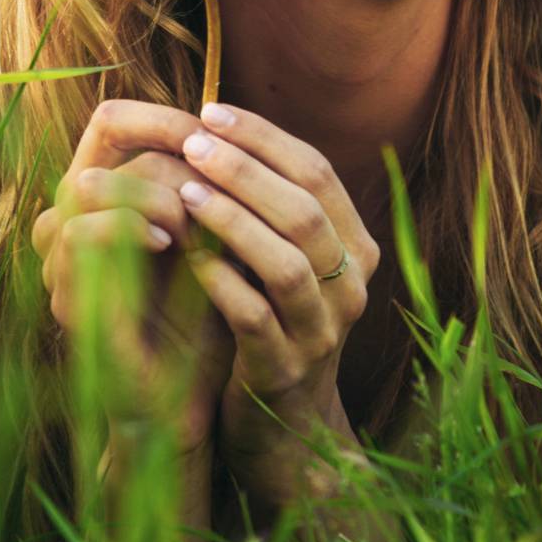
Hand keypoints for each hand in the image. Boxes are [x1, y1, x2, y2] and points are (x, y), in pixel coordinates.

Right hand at [30, 100, 238, 455]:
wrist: (189, 396)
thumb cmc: (209, 311)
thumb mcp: (222, 239)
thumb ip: (220, 190)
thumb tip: (247, 133)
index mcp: (113, 201)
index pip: (113, 121)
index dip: (160, 115)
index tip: (213, 127)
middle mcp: (78, 221)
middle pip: (102, 145)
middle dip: (169, 154)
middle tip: (210, 185)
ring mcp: (65, 260)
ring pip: (86, 184)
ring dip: (152, 192)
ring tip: (192, 220)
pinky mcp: (68, 299)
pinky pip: (78, 235)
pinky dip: (129, 228)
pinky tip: (171, 244)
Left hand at [170, 103, 381, 497]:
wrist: (285, 430)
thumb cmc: (273, 324)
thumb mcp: (287, 264)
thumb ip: (274, 210)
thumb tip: (223, 130)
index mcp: (357, 248)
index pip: (320, 172)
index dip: (265, 138)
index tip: (211, 111)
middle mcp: (352, 286)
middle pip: (307, 210)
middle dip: (246, 168)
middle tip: (191, 141)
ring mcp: (323, 330)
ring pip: (287, 262)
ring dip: (233, 220)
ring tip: (184, 190)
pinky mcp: (284, 371)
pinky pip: (254, 318)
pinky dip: (219, 282)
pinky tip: (184, 255)